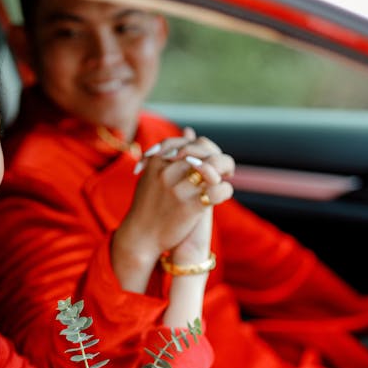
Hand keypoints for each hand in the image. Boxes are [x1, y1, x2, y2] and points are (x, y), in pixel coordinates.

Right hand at [111, 128, 233, 291]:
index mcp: (158, 161)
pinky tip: (222, 196)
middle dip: (219, 158)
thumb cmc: (149, 205)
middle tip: (226, 169)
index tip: (212, 158)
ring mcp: (178, 189)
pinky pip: (218, 190)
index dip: (207, 148)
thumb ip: (171, 152)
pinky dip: (226, 191)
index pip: (192, 142)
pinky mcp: (189, 207)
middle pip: (204, 152)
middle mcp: (167, 172)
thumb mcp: (155, 174)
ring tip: (226, 179)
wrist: (140, 236)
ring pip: (214, 168)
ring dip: (225, 171)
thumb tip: (189, 130)